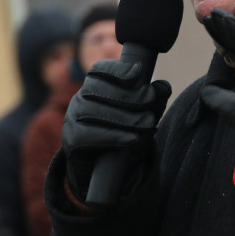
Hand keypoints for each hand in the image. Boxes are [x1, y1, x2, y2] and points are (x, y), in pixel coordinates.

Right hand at [61, 59, 171, 198]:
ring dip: (124, 117)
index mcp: (96, 85)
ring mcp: (72, 119)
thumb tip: (163, 87)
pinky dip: (113, 136)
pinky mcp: (71, 141)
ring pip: (92, 111)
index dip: (117, 69)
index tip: (137, 73)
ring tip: (147, 123)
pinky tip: (132, 138)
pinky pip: (88, 135)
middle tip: (150, 101)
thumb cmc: (128, 130)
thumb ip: (155, 98)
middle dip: (127, 94)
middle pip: (97, 88)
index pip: (100, 70)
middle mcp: (80, 98)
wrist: (109, 165)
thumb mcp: (145, 112)